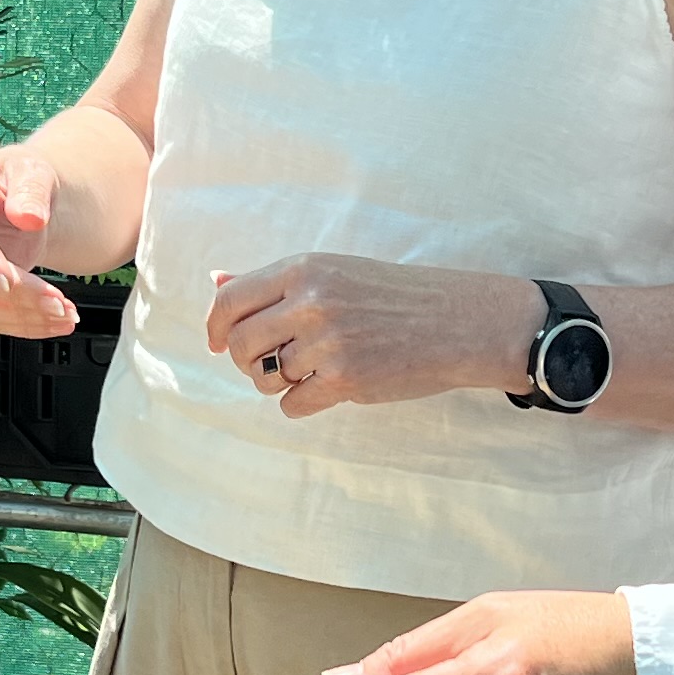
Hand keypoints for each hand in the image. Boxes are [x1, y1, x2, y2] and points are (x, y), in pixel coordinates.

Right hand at [0, 146, 76, 337]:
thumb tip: (28, 217)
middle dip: (15, 292)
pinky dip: (24, 324)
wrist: (26, 202)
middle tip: (57, 300)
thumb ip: (30, 190)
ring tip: (64, 313)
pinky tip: (54, 322)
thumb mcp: (32, 170)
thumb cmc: (20, 179)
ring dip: (22, 315)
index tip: (7, 278)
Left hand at [204, 254, 531, 416]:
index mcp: (304, 269)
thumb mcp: (334, 271)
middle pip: (239, 345)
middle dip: (246, 361)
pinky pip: (292, 405)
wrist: (458, 320)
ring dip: (279, 382)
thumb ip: (274, 282)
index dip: (215, 328)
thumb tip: (215, 281)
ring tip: (312, 370)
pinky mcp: (344, 380)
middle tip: (271, 362)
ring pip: (263, 379)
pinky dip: (304, 403)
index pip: (229, 301)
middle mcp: (310, 302)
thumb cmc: (395, 294)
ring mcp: (327, 342)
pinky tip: (330, 386)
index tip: (217, 342)